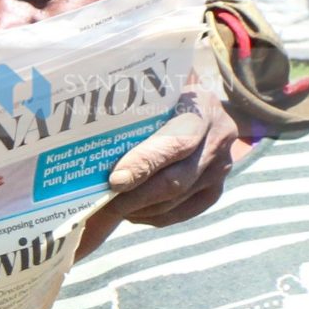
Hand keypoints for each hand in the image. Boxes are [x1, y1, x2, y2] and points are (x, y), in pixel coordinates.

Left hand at [77, 90, 247, 255]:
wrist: (206, 108)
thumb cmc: (168, 97)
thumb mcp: (157, 92)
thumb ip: (133, 110)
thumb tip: (88, 132)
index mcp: (200, 111)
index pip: (175, 143)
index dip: (144, 164)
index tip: (115, 181)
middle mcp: (217, 141)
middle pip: (174, 181)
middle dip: (134, 197)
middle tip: (101, 204)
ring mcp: (220, 169)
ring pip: (175, 201)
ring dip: (139, 209)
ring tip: (109, 208)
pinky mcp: (214, 190)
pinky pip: (182, 212)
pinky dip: (153, 216)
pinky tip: (131, 213)